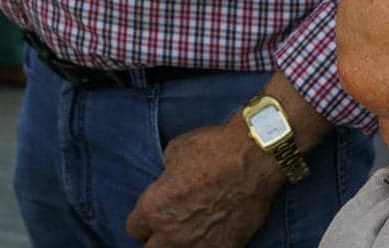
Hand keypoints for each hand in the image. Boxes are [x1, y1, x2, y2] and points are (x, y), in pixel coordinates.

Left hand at [125, 119, 280, 245]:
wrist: (254, 158)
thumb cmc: (213, 149)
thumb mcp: (176, 152)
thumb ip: (166, 175)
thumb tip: (168, 179)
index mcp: (154, 208)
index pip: (134, 229)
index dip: (144, 220)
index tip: (153, 214)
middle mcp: (172, 233)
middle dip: (157, 238)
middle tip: (169, 226)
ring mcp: (199, 245)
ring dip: (179, 245)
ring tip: (189, 234)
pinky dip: (207, 246)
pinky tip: (211, 235)